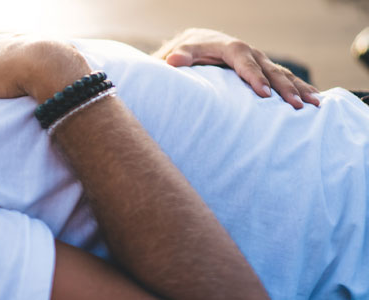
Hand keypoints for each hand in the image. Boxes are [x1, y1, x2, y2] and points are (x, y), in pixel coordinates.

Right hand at [0, 35, 91, 101]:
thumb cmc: (8, 75)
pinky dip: (31, 47)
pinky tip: (34, 49)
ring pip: (10, 41)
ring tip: (2, 45)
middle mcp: (1, 44)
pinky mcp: (46, 47)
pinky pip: (35, 44)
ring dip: (4, 44)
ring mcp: (24, 43)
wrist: (46, 63)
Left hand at [153, 28, 319, 108]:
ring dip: (299, 89)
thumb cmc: (190, 50)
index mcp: (231, 48)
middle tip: (296, 105)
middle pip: (270, 70)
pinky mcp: (265, 69)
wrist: (201, 42)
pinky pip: (285, 79)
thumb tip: (172, 61)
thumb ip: (180, 56)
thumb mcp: (182, 51)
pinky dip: (301, 88)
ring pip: (283, 75)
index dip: (254, 77)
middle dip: (284, 88)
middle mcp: (251, 53)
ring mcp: (261, 61)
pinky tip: (315, 100)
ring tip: (314, 104)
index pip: (245, 62)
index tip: (263, 94)